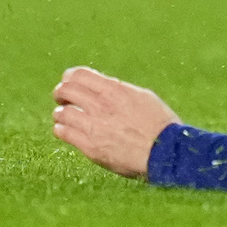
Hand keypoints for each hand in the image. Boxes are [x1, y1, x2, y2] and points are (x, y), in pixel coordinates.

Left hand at [52, 66, 180, 179]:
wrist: (165, 152)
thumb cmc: (159, 124)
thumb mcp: (142, 97)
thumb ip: (120, 90)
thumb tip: (105, 86)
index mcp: (114, 90)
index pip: (78, 74)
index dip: (69, 77)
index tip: (68, 82)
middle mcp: (101, 105)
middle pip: (66, 90)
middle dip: (60, 93)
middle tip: (62, 99)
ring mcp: (94, 126)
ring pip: (61, 113)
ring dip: (60, 114)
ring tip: (64, 117)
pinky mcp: (91, 147)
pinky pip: (64, 133)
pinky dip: (61, 130)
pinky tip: (66, 131)